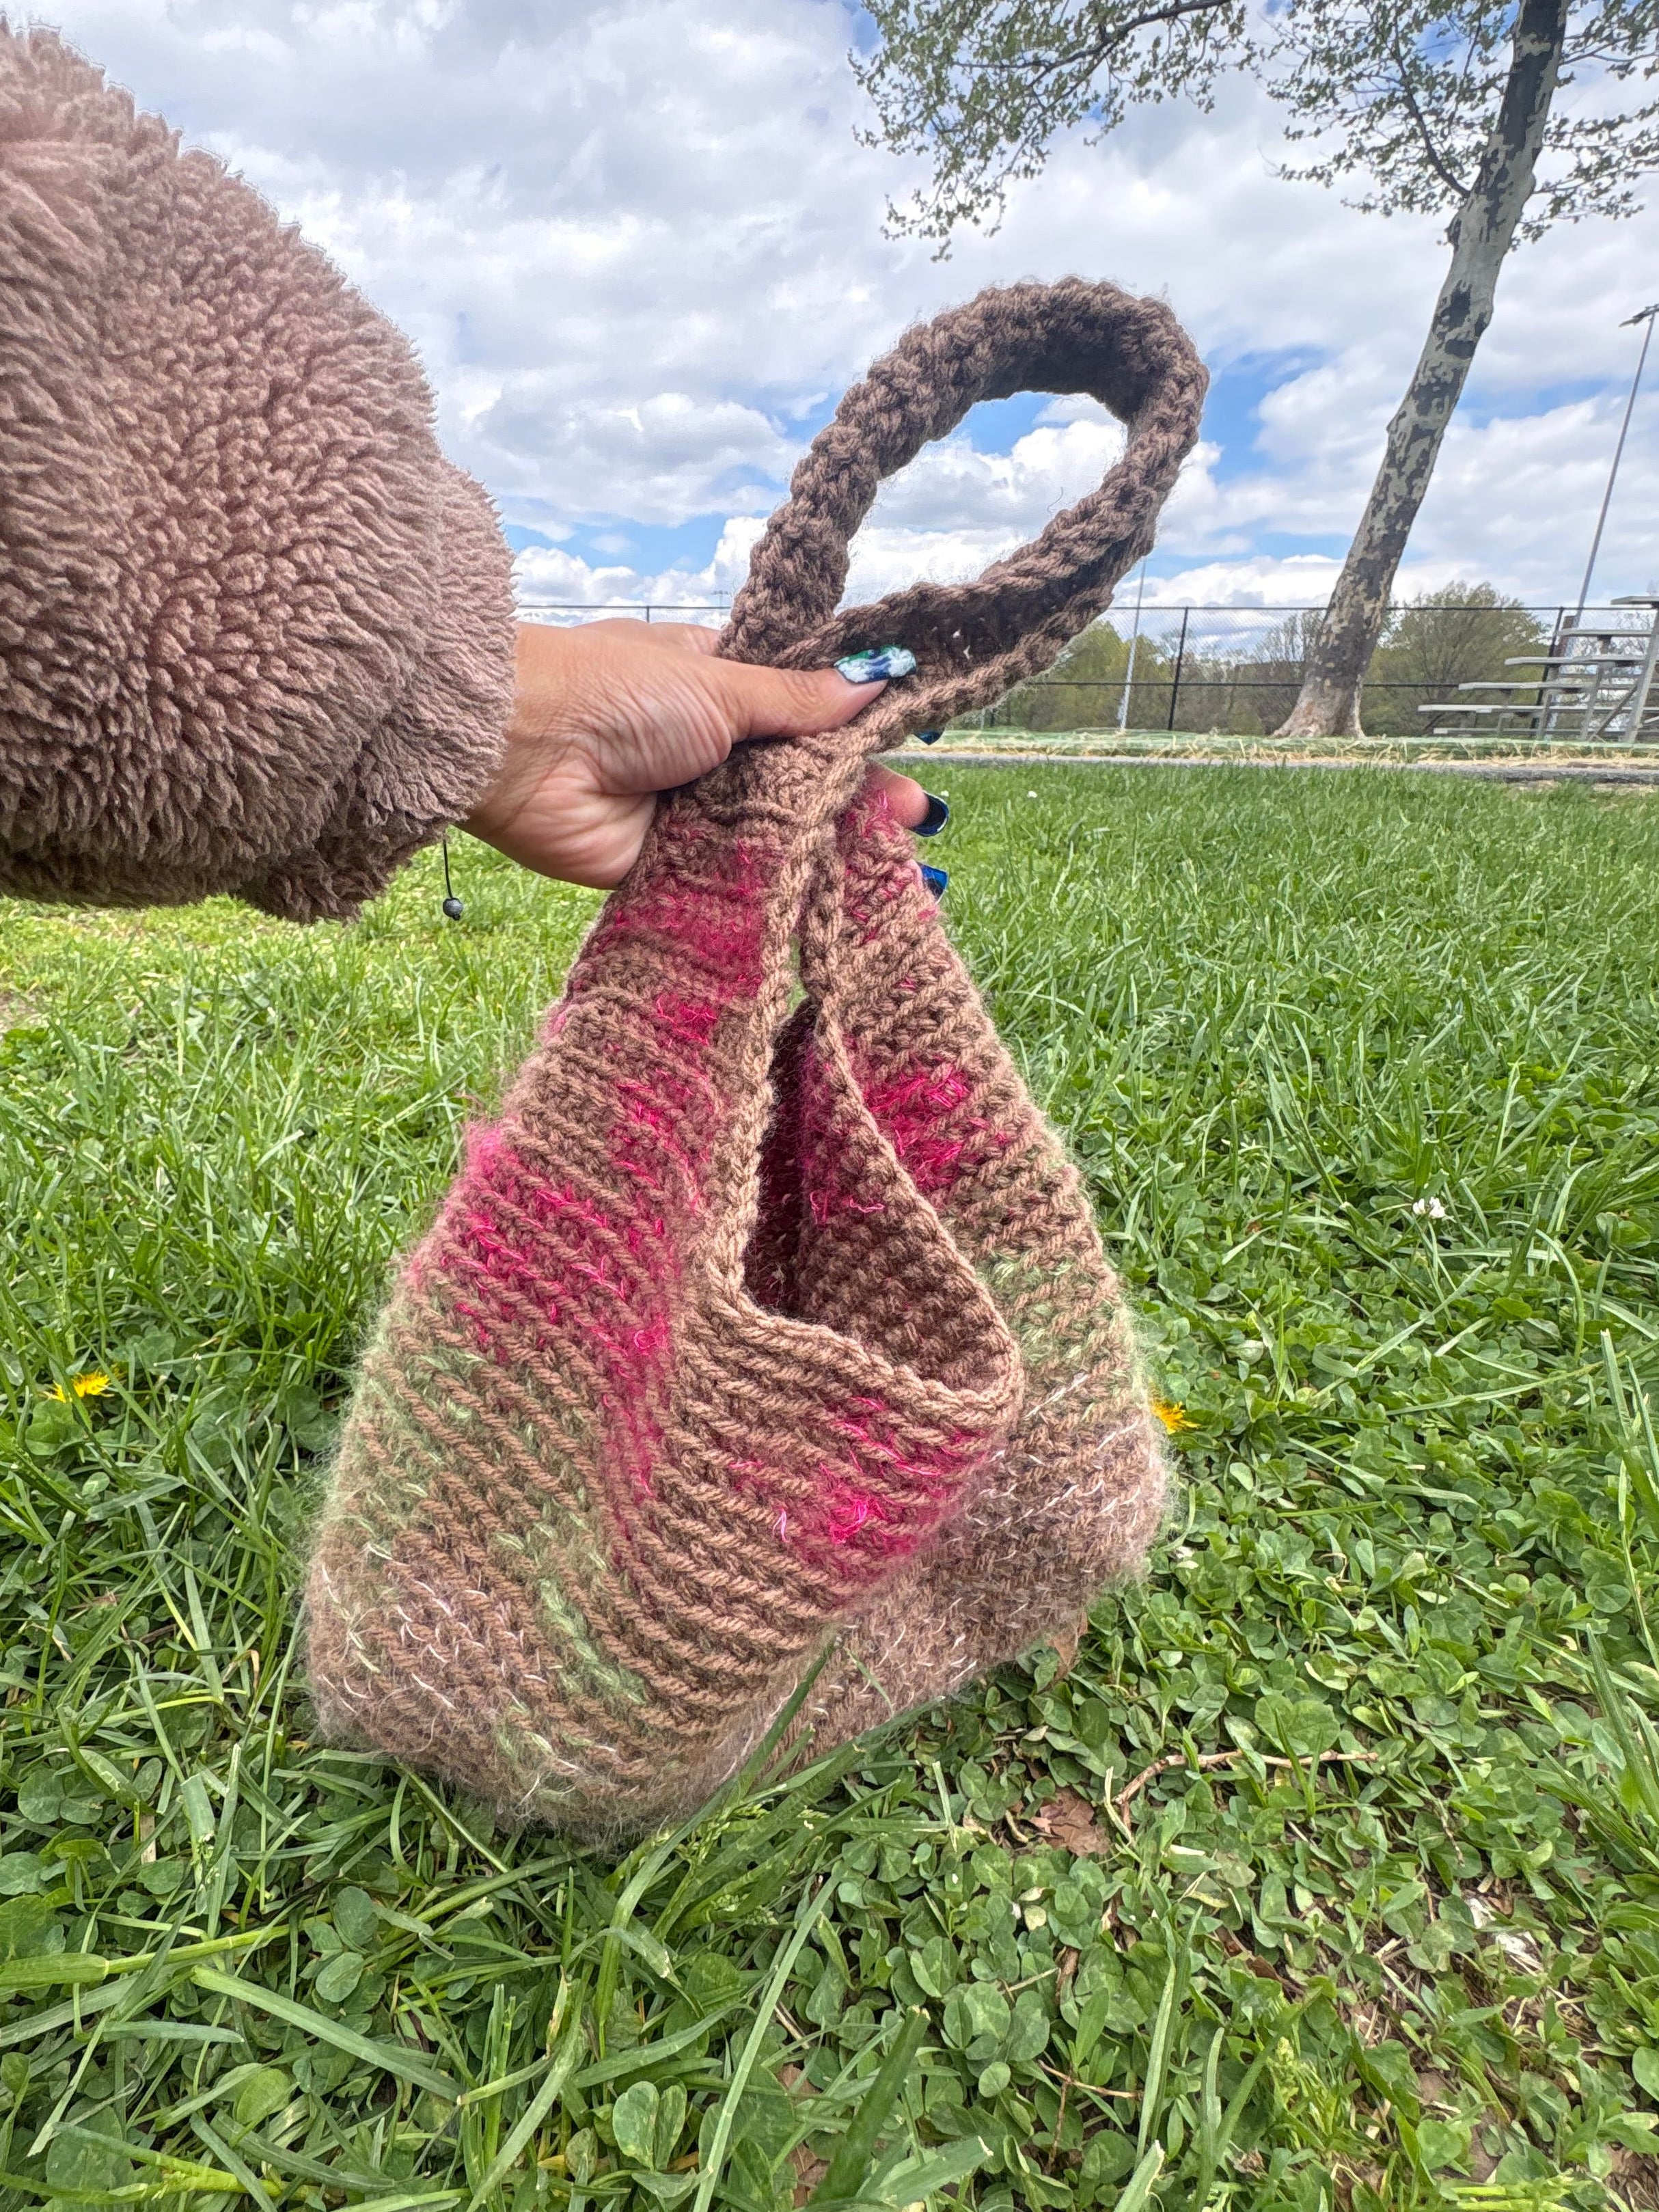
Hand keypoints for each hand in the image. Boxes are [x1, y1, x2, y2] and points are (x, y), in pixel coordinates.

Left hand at [464, 619, 932, 888]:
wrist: (522, 750)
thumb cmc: (614, 691)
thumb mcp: (718, 682)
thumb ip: (797, 700)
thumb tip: (875, 679)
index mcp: (715, 683)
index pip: (799, 710)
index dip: (850, 732)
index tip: (905, 749)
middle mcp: (706, 747)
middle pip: (794, 777)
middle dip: (853, 795)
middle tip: (915, 817)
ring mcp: (690, 808)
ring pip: (771, 829)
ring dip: (824, 843)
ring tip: (891, 859)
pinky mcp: (671, 865)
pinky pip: (734, 875)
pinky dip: (776, 882)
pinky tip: (834, 893)